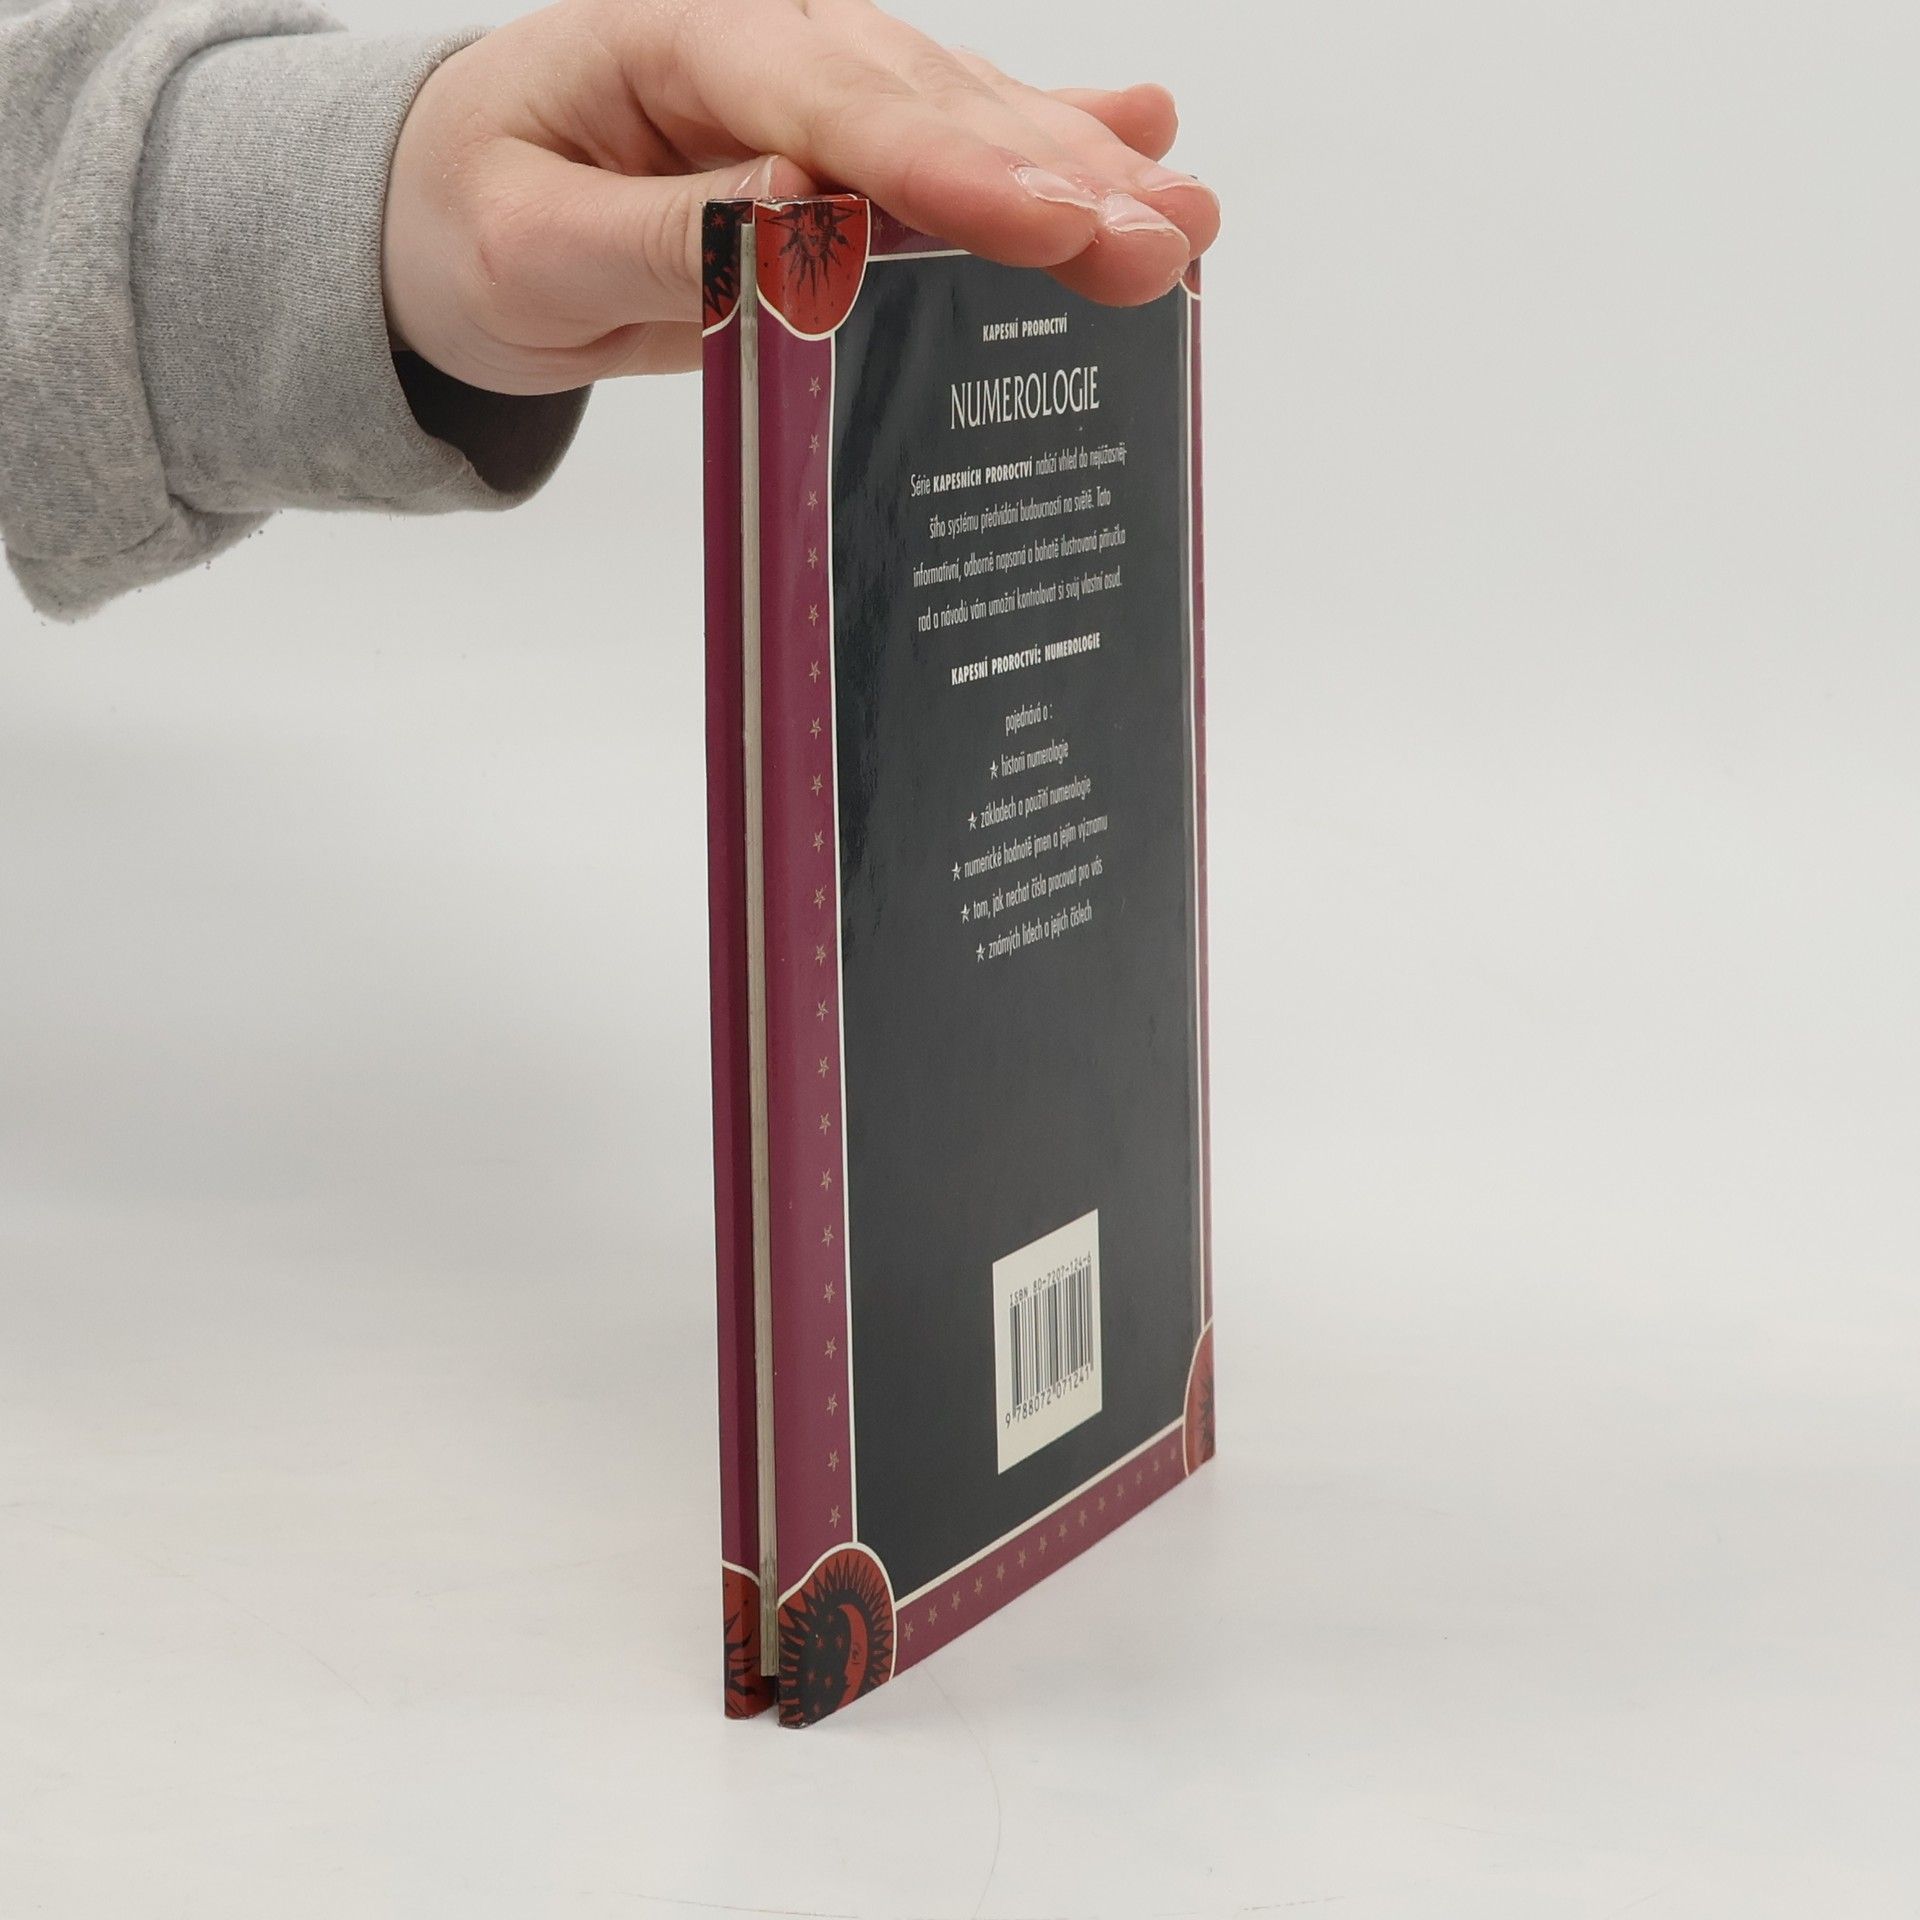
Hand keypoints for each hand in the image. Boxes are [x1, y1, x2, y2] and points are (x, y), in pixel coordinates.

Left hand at [381, 0, 1219, 394]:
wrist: (450, 212)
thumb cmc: (473, 222)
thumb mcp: (529, 250)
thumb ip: (664, 232)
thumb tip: (799, 211)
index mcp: (680, 41)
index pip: (832, 107)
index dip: (949, 171)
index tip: (1050, 225)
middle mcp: (766, 44)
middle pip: (930, 108)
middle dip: (1056, 181)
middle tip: (1164, 243)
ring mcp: (811, 86)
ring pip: (965, 117)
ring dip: (1080, 172)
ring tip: (1187, 217)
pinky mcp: (838, 141)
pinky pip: (952, 136)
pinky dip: (1046, 146)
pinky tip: (1141, 133)